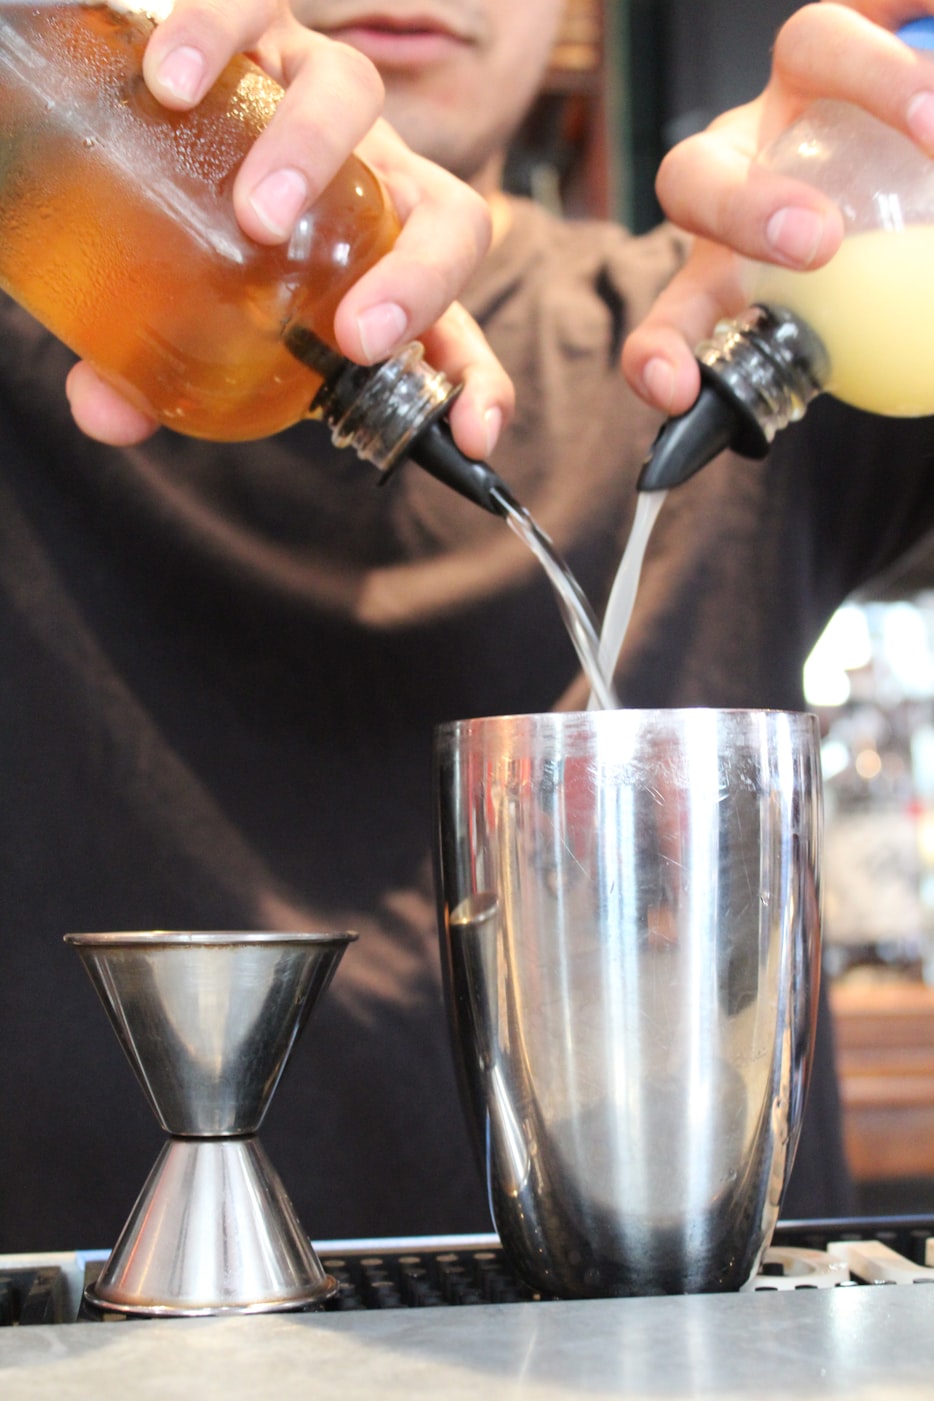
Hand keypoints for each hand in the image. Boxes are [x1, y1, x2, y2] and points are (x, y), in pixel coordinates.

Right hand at [67, 0, 511, 458]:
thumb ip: (153, 370)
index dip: (477, 380)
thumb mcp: (190, 314)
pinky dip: (218, 33)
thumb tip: (102, 413)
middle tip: (355, 334)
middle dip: (420, 281)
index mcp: (378, 257)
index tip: (473, 435)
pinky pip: (255, 9)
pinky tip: (172, 84)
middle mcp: (372, 177)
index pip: (453, 333)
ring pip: (357, 93)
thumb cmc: (196, 233)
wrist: (154, 107)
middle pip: (446, 214)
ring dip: (319, 157)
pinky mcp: (258, 28)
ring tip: (256, 215)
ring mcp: (319, 94)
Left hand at [622, 2, 933, 414]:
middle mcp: (745, 169)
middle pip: (697, 173)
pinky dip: (910, 5)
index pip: (678, 313)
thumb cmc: (876, 266)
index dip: (661, 350)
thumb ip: (876, 340)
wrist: (904, 170)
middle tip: (817, 242)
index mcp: (732, 264)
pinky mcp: (856, 26)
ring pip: (803, 50)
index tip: (673, 388)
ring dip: (870, 83)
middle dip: (743, 210)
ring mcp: (797, 89)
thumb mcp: (862, 316)